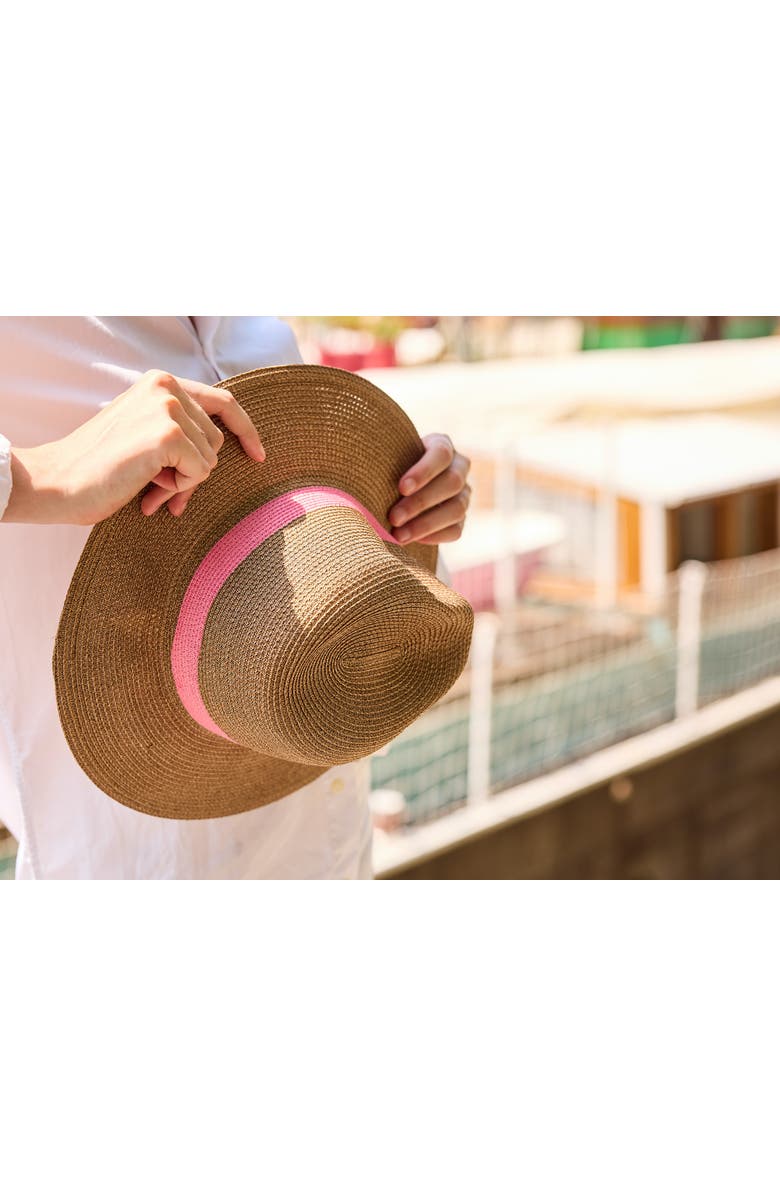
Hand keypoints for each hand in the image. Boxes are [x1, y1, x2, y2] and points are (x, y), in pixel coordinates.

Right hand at [4, 370, 264, 525]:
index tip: (259, 455)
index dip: (245, 430)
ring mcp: (167, 407)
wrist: (60, 481)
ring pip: (210, 459)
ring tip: (147, 484)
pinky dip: (179, 488)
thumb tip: (225, 452)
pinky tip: (147, 486)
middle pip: (217, 440)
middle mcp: (166, 386)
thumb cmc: (100, 468)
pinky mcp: (167, 434)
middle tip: (159, 488)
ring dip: (184, 482)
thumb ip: (180, 433)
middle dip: (195, 471)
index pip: (223, 401)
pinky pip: (200, 472)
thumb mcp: (144, 436)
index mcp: (160, 382)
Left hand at [388, 433, 470, 544]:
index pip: (442, 454)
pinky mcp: (461, 518)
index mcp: (442, 445)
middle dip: (420, 502)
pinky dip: (434, 536)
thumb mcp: (387, 459)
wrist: (395, 489)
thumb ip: (384, 464)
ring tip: (398, 535)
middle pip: (451, 483)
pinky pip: (456, 530)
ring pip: (456, 509)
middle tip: (394, 518)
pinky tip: (412, 540)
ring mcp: (464, 494)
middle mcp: (459, 467)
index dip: (424, 471)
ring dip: (425, 524)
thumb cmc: (386, 468)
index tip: (401, 488)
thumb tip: (365, 479)